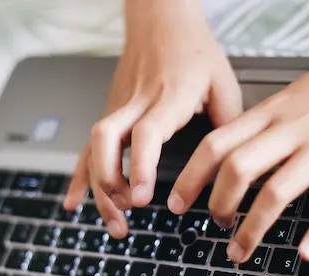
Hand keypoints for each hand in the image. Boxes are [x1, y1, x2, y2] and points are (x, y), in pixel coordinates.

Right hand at [63, 0, 241, 237]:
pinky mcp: (110, 113)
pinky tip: (74, 203)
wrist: (160, 19)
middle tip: (130, 211)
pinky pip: (86, 148)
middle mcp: (137, 102)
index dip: (142, 167)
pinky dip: (79, 178)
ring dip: (99, 189)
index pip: (146, 133)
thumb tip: (234, 166)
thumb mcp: (223, 81)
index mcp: (168, 96)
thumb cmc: (193, 49)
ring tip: (117, 222)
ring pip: (94, 149)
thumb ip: (228, 124)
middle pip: (108, 141)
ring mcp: (118, 108)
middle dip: (112, 182)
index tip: (144, 197)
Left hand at [168, 44, 308, 262]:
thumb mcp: (294, 96)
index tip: (177, 203)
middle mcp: (291, 129)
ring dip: (252, 228)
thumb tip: (235, 155)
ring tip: (240, 251)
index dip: (190, 177)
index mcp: (272, 112)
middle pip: (236, 169)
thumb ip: (265, 125)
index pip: (215, 144)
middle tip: (214, 228)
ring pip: (275, 191)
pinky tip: (306, 253)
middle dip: (217, 205)